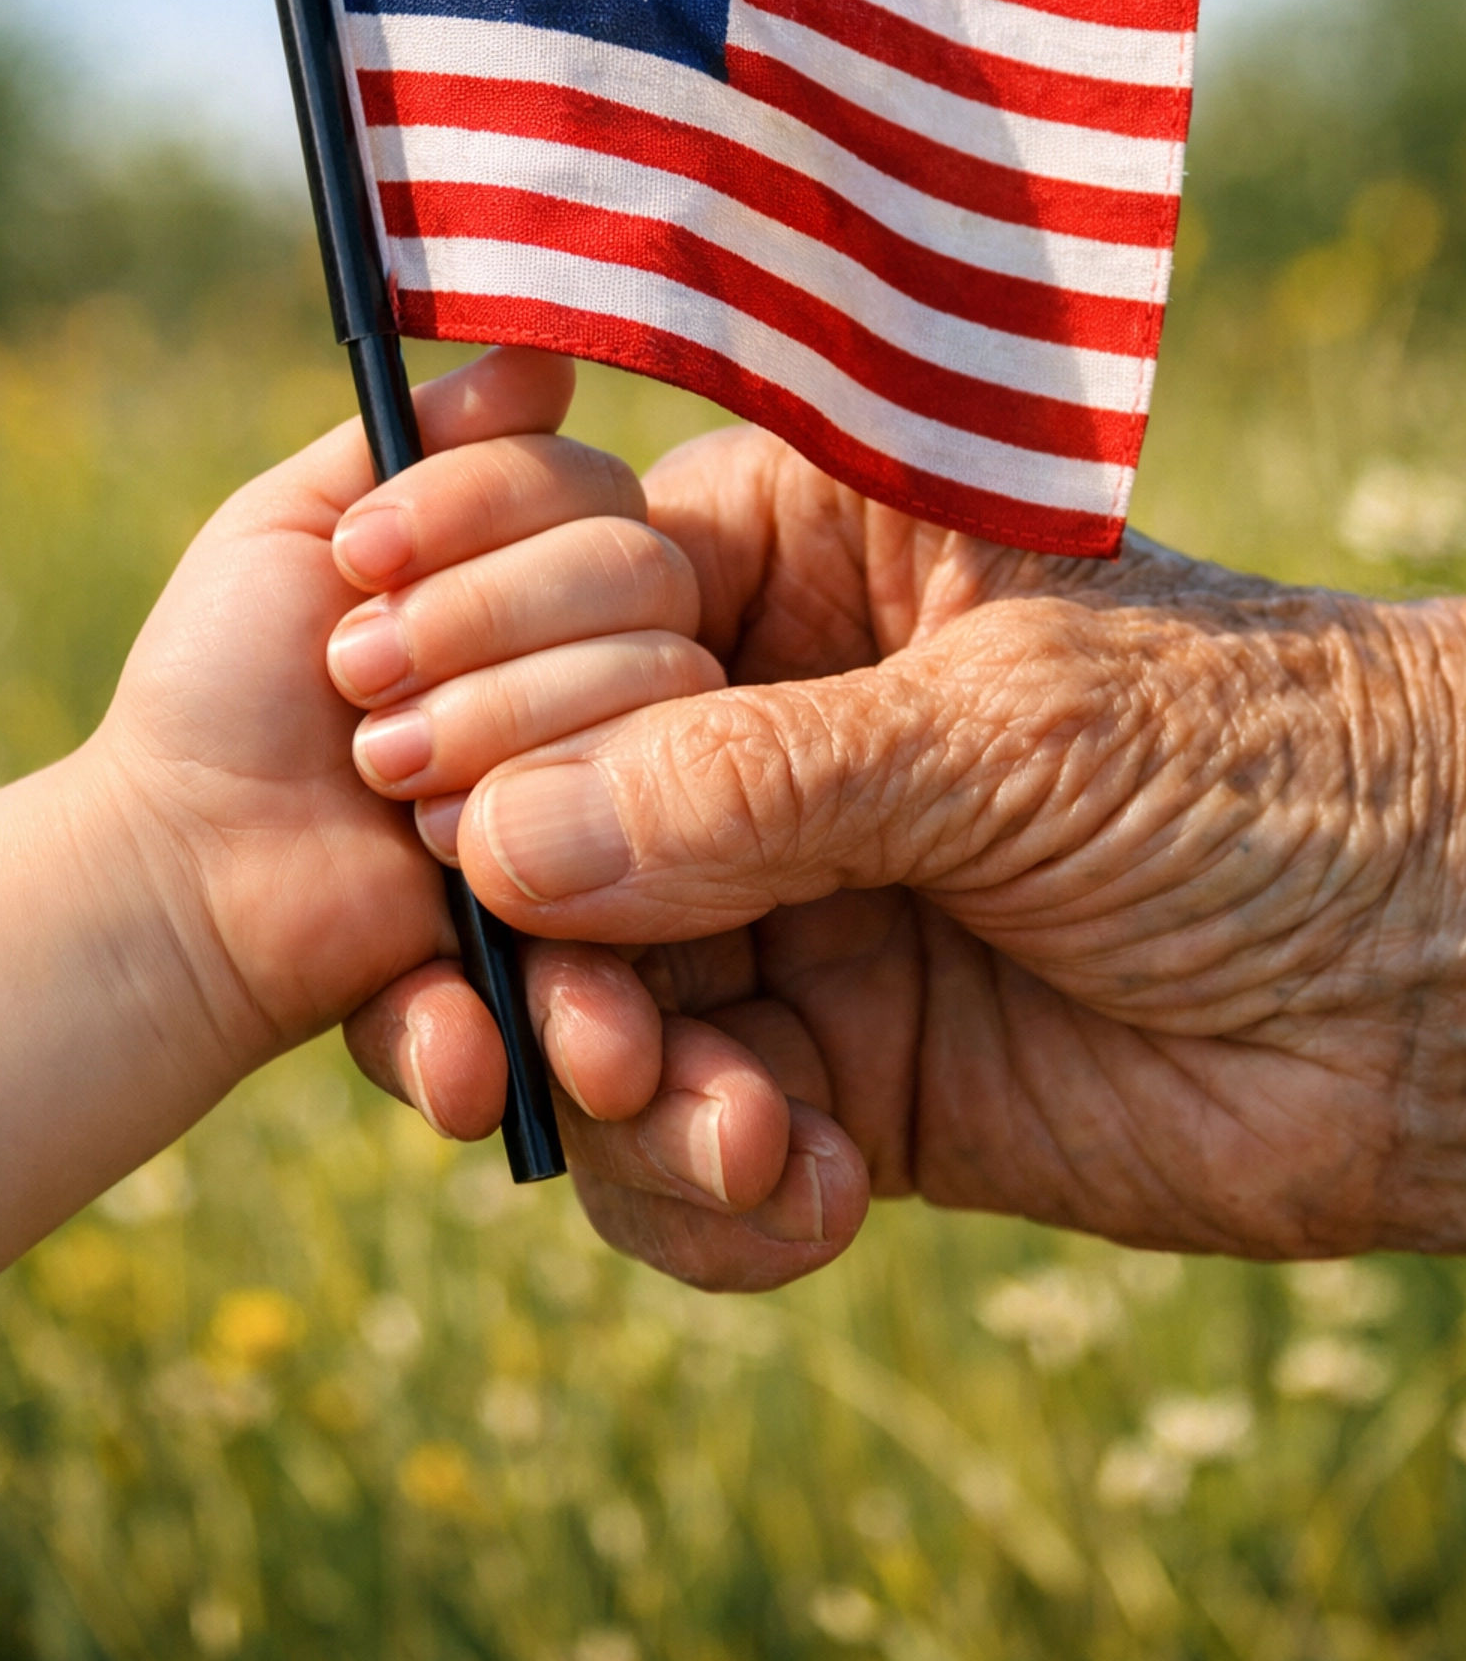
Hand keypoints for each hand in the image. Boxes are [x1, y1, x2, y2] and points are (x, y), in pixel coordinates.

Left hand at [0, 348, 739, 1311]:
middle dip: (486, 637)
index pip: (604, 500)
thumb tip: (546, 346)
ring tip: (380, 785)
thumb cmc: (227, 686)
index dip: (484, 527)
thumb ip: (422, 437)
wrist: (189, 871)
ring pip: (661, 705)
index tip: (358, 568)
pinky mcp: (617, 897)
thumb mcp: (297, 525)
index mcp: (552, 575)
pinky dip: (535, 860)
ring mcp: (626, 776)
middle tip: (356, 695)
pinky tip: (433, 871)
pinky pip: (653, 867)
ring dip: (499, 737)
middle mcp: (613, 662)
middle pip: (648, 591)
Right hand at [406, 424, 1465, 1286]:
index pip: (569, 593)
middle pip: (535, 805)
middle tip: (565, 1002)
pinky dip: (704, 1190)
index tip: (399, 748)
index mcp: (805, 564)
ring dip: (616, 1078)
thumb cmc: (1264, 772)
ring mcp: (790, 902)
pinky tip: (808, 1195)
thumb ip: (752, 783)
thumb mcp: (1006, 732)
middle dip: (527, 915)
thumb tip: (499, 840)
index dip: (478, 669)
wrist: (1445, 982)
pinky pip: (682, 1138)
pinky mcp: (832, 1069)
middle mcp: (766, 726)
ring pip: (587, 984)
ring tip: (722, 1124)